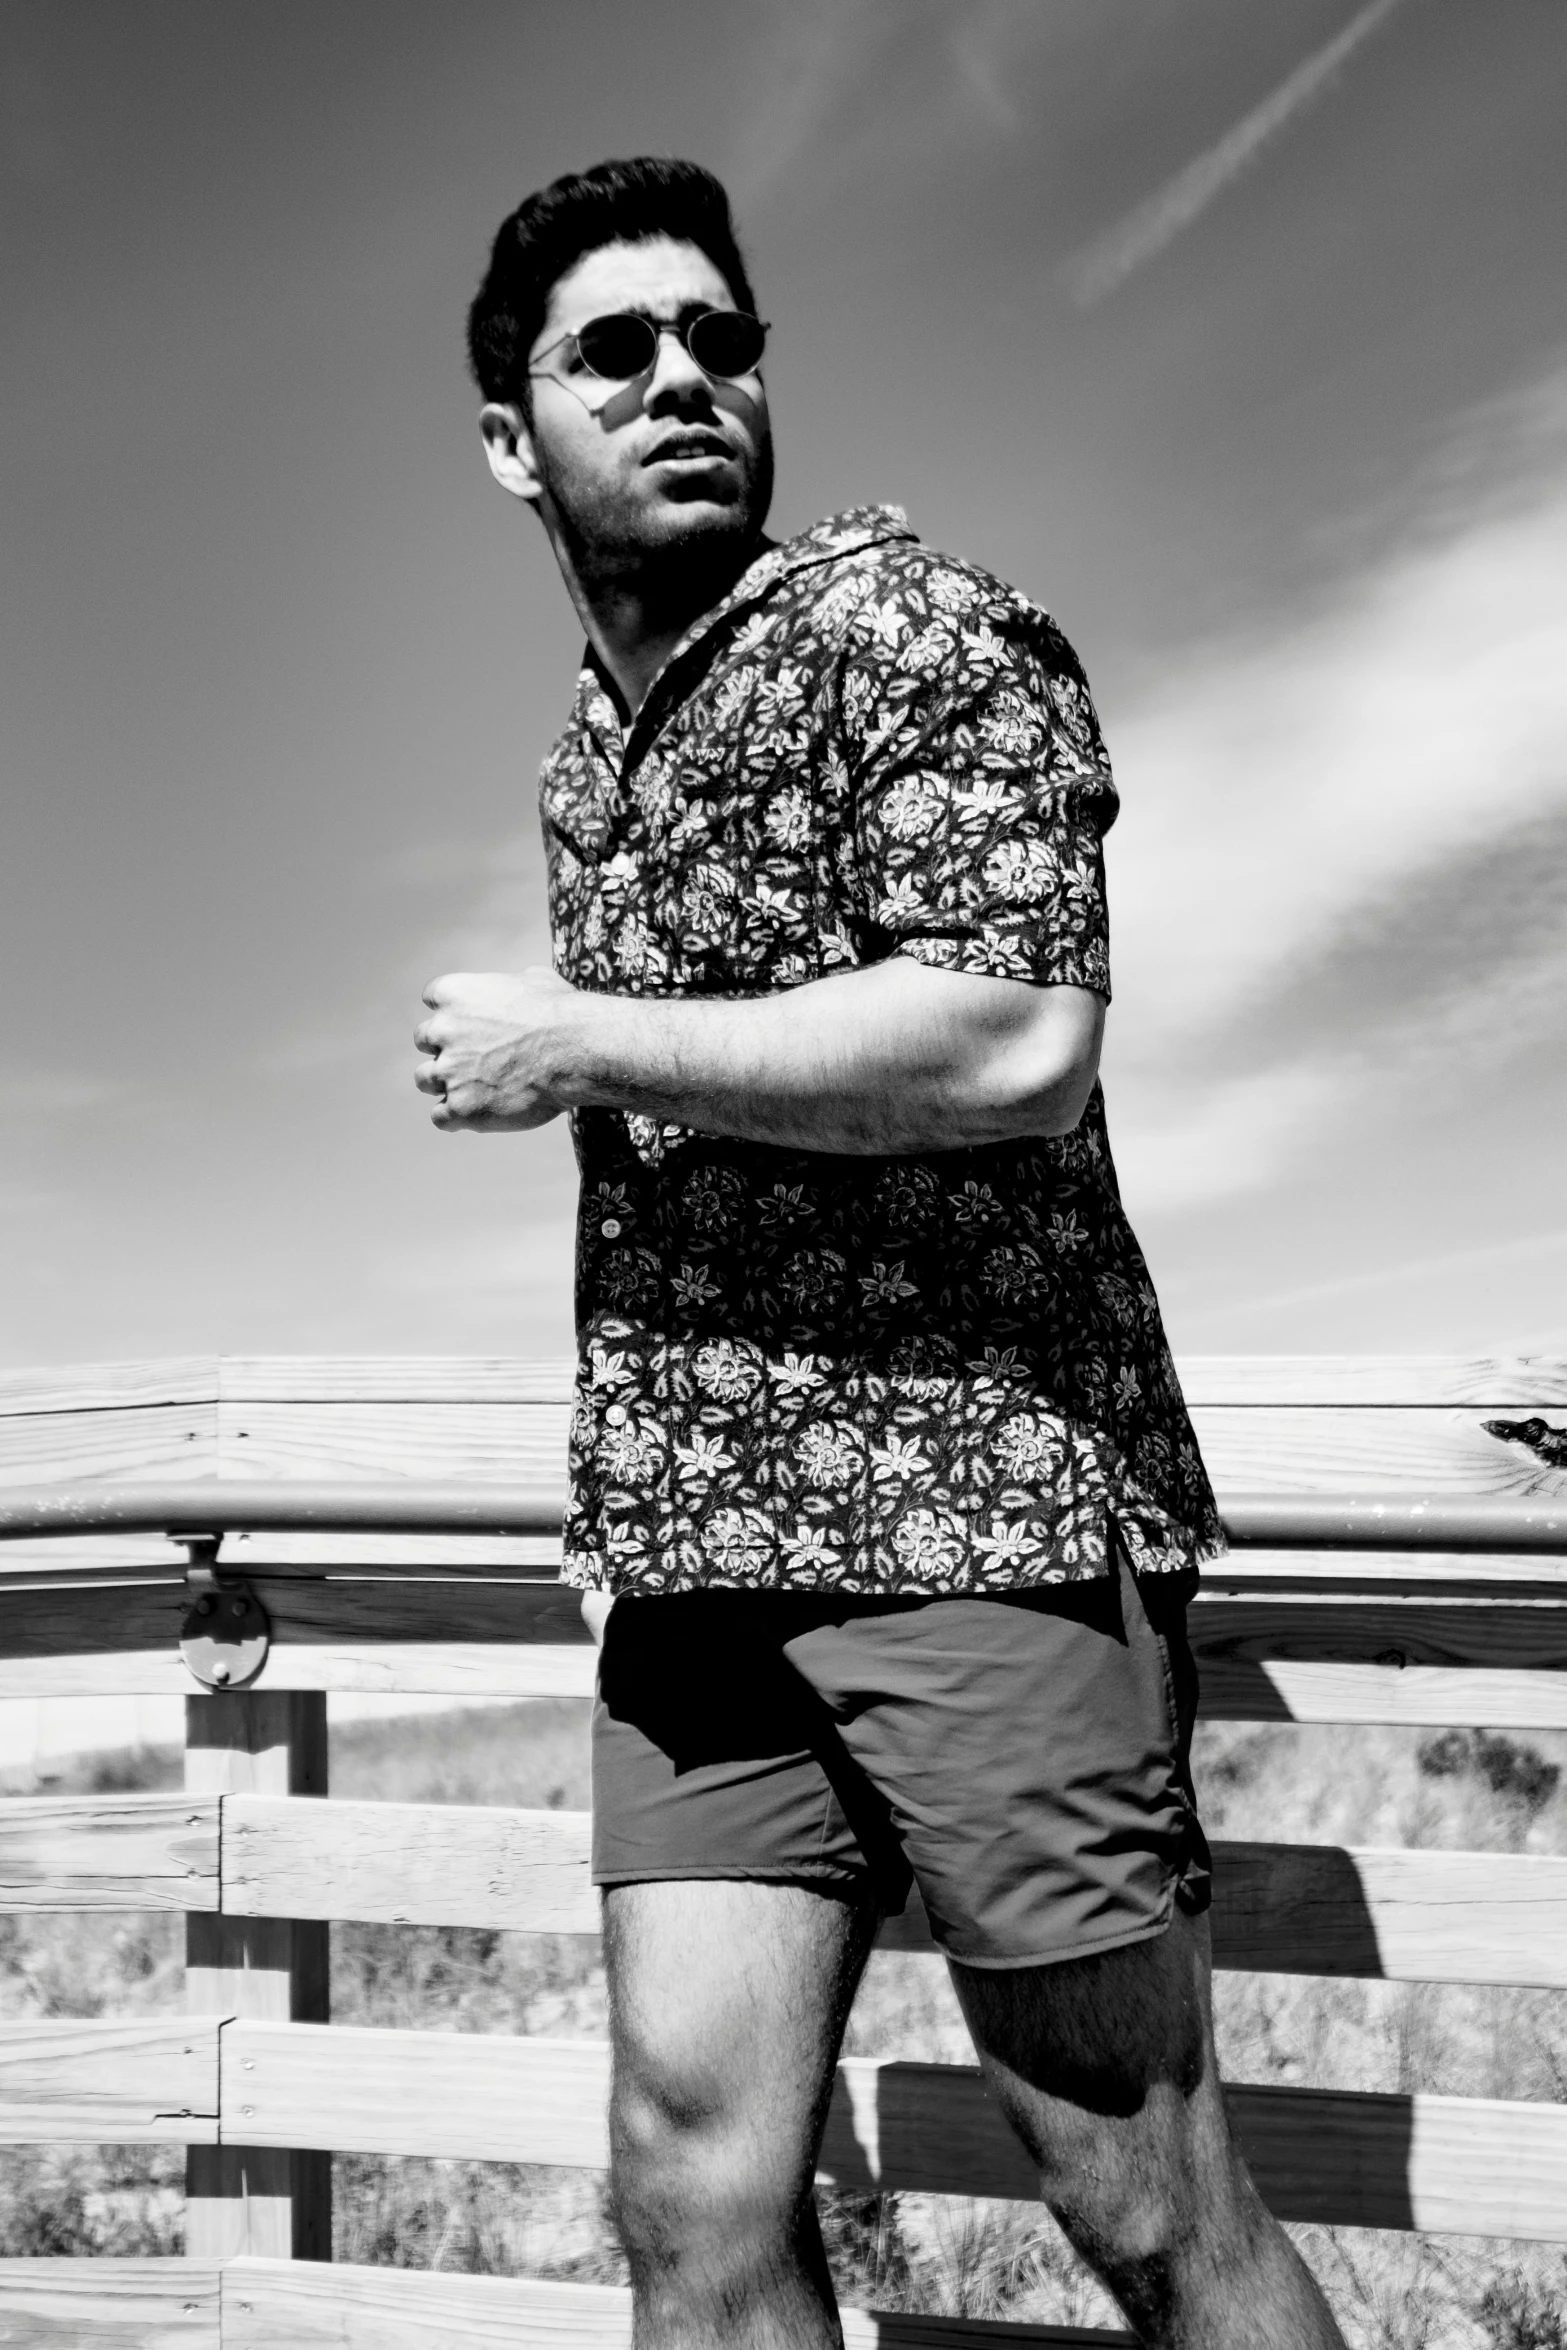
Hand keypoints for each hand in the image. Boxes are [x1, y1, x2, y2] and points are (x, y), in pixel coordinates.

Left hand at [413, 968, 584, 1132]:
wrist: (576, 1052)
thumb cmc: (561, 1013)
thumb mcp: (535, 981)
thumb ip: (509, 987)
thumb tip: (517, 989)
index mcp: (455, 993)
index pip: (432, 998)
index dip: (452, 1013)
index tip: (469, 1024)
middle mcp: (442, 1030)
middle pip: (424, 1040)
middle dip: (446, 1047)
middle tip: (476, 1058)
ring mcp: (448, 1071)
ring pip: (425, 1079)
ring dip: (446, 1083)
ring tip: (477, 1089)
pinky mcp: (460, 1107)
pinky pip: (441, 1117)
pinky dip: (455, 1117)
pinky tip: (479, 1113)